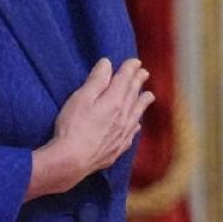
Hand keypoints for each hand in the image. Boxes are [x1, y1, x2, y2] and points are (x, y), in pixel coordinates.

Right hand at [26, 57, 154, 199]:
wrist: (74, 159)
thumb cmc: (73, 126)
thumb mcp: (81, 98)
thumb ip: (96, 81)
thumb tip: (107, 64)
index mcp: (113, 102)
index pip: (123, 81)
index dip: (129, 70)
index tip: (135, 62)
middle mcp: (123, 116)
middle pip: (132, 95)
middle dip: (137, 82)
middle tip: (144, 72)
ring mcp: (122, 133)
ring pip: (136, 113)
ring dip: (142, 102)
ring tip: (149, 95)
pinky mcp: (118, 147)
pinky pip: (133, 131)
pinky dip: (137, 123)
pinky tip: (137, 124)